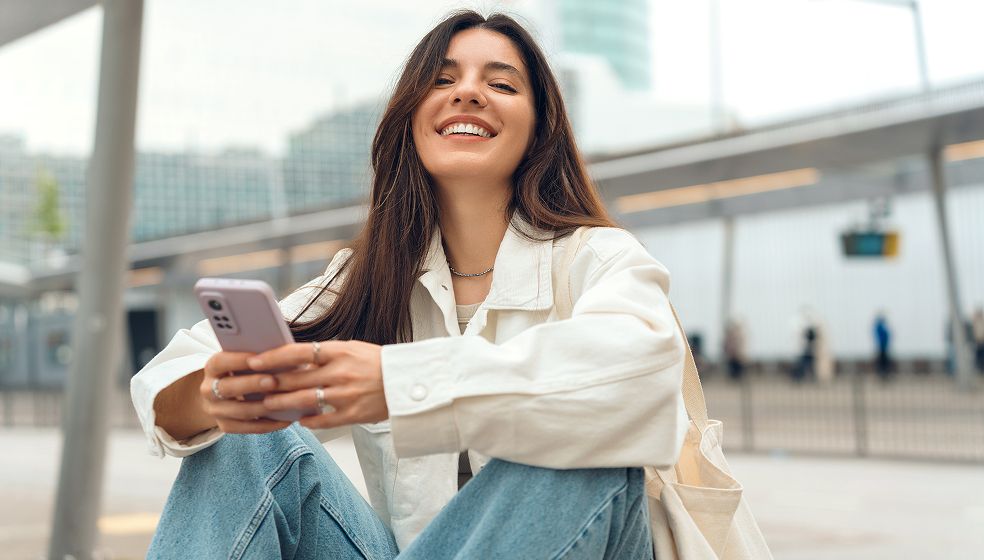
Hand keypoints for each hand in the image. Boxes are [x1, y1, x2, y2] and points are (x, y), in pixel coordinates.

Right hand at [200, 351, 290, 433]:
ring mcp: (215, 410)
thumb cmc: (244, 370)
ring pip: (239, 411)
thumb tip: (279, 355)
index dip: (239, 360)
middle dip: (252, 384)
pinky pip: (247, 428)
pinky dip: (268, 424)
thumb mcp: (244, 360)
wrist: (225, 393)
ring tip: (284, 402)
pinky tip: (285, 420)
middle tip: (273, 381)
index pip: (220, 362)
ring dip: (263, 407)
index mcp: (212, 367)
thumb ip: (257, 358)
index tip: (262, 357)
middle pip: (228, 387)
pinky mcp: (225, 426)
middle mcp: (208, 389)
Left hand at [247, 340, 388, 429]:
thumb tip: (294, 359)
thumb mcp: (352, 349)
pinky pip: (322, 420)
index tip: (255, 360)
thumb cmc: (379, 363)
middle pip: (295, 379)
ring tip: (267, 404)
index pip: (298, 352)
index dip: (273, 357)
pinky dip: (307, 420)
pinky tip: (299, 419)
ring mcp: (346, 395)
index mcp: (340, 352)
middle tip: (252, 385)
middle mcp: (340, 373)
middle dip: (270, 383)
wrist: (408, 382)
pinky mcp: (353, 414)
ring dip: (282, 403)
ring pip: (303, 401)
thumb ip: (324, 355)